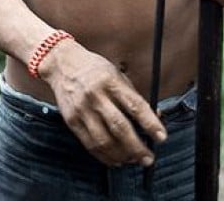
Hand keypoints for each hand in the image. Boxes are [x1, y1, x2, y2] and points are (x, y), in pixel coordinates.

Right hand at [39, 40, 165, 166]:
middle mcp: (96, 96)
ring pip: (104, 141)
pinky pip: (89, 144)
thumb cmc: (94, 69)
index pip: (135, 106)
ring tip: (133, 160)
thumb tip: (155, 117)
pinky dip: (104, 156)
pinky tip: (115, 159)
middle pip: (120, 127)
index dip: (150, 124)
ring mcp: (82, 109)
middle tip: (148, 158)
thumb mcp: (117, 74)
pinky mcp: (71, 121)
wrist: (62, 64)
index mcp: (111, 82)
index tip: (161, 137)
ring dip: (121, 155)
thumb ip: (133, 96)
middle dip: (137, 147)